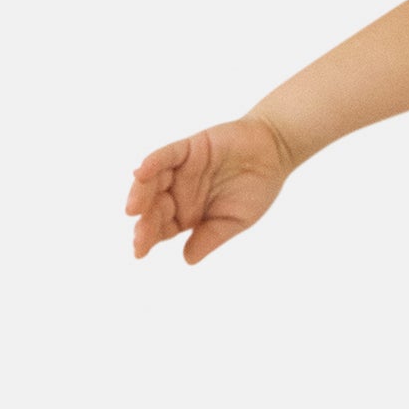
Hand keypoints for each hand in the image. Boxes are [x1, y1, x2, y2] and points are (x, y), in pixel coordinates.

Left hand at [125, 112, 291, 263]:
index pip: (162, 228)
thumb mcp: (236, 221)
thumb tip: (187, 259)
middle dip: (145, 222)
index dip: (149, 238)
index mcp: (188, 213)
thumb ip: (211, 237)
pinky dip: (152, 162)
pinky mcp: (188, 149)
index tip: (140, 252)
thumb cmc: (256, 187)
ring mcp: (181, 169)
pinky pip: (165, 155)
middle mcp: (179, 192)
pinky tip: (141, 173)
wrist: (275, 152)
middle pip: (153, 207)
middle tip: (140, 236)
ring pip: (152, 182)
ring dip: (140, 194)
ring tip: (133, 209)